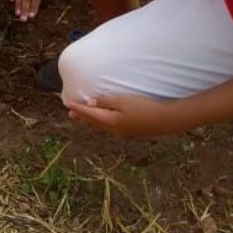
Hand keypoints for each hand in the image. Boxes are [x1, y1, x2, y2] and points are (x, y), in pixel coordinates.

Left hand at [65, 92, 179, 137]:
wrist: (164, 120)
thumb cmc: (143, 107)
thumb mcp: (122, 101)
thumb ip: (105, 102)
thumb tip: (90, 103)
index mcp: (110, 121)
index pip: (90, 113)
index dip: (79, 108)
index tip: (68, 104)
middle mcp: (113, 129)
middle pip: (94, 121)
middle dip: (82, 116)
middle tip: (70, 113)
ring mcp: (121, 131)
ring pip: (101, 125)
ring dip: (91, 120)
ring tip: (84, 117)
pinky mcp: (129, 130)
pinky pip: (109, 126)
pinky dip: (101, 122)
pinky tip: (103, 119)